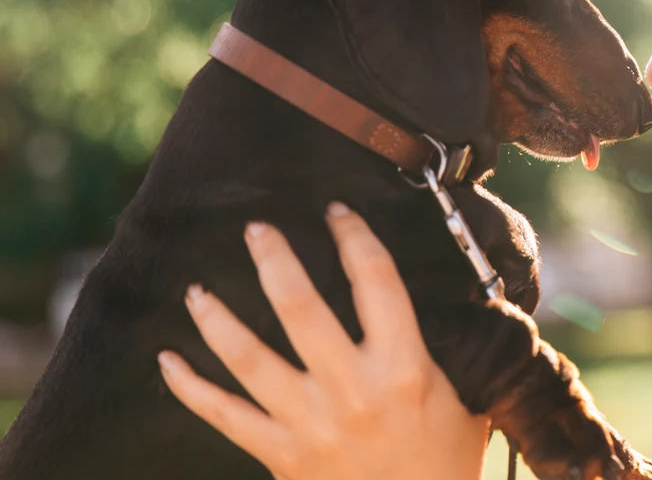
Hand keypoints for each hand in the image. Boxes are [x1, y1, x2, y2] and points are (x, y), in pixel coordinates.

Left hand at [157, 202, 488, 479]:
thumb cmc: (448, 461)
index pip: (375, 281)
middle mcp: (353, 390)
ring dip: (218, 317)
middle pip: (301, 306)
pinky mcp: (282, 456)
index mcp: (405, 367)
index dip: (354, 236)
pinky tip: (168, 360)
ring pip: (250, 357)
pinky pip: (224, 416)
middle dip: (274, 258)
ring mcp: (311, 424)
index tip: (336, 212)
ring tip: (197, 288)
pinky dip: (191, 387)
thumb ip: (447, 346)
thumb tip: (444, 296)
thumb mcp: (467, 396)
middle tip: (255, 228)